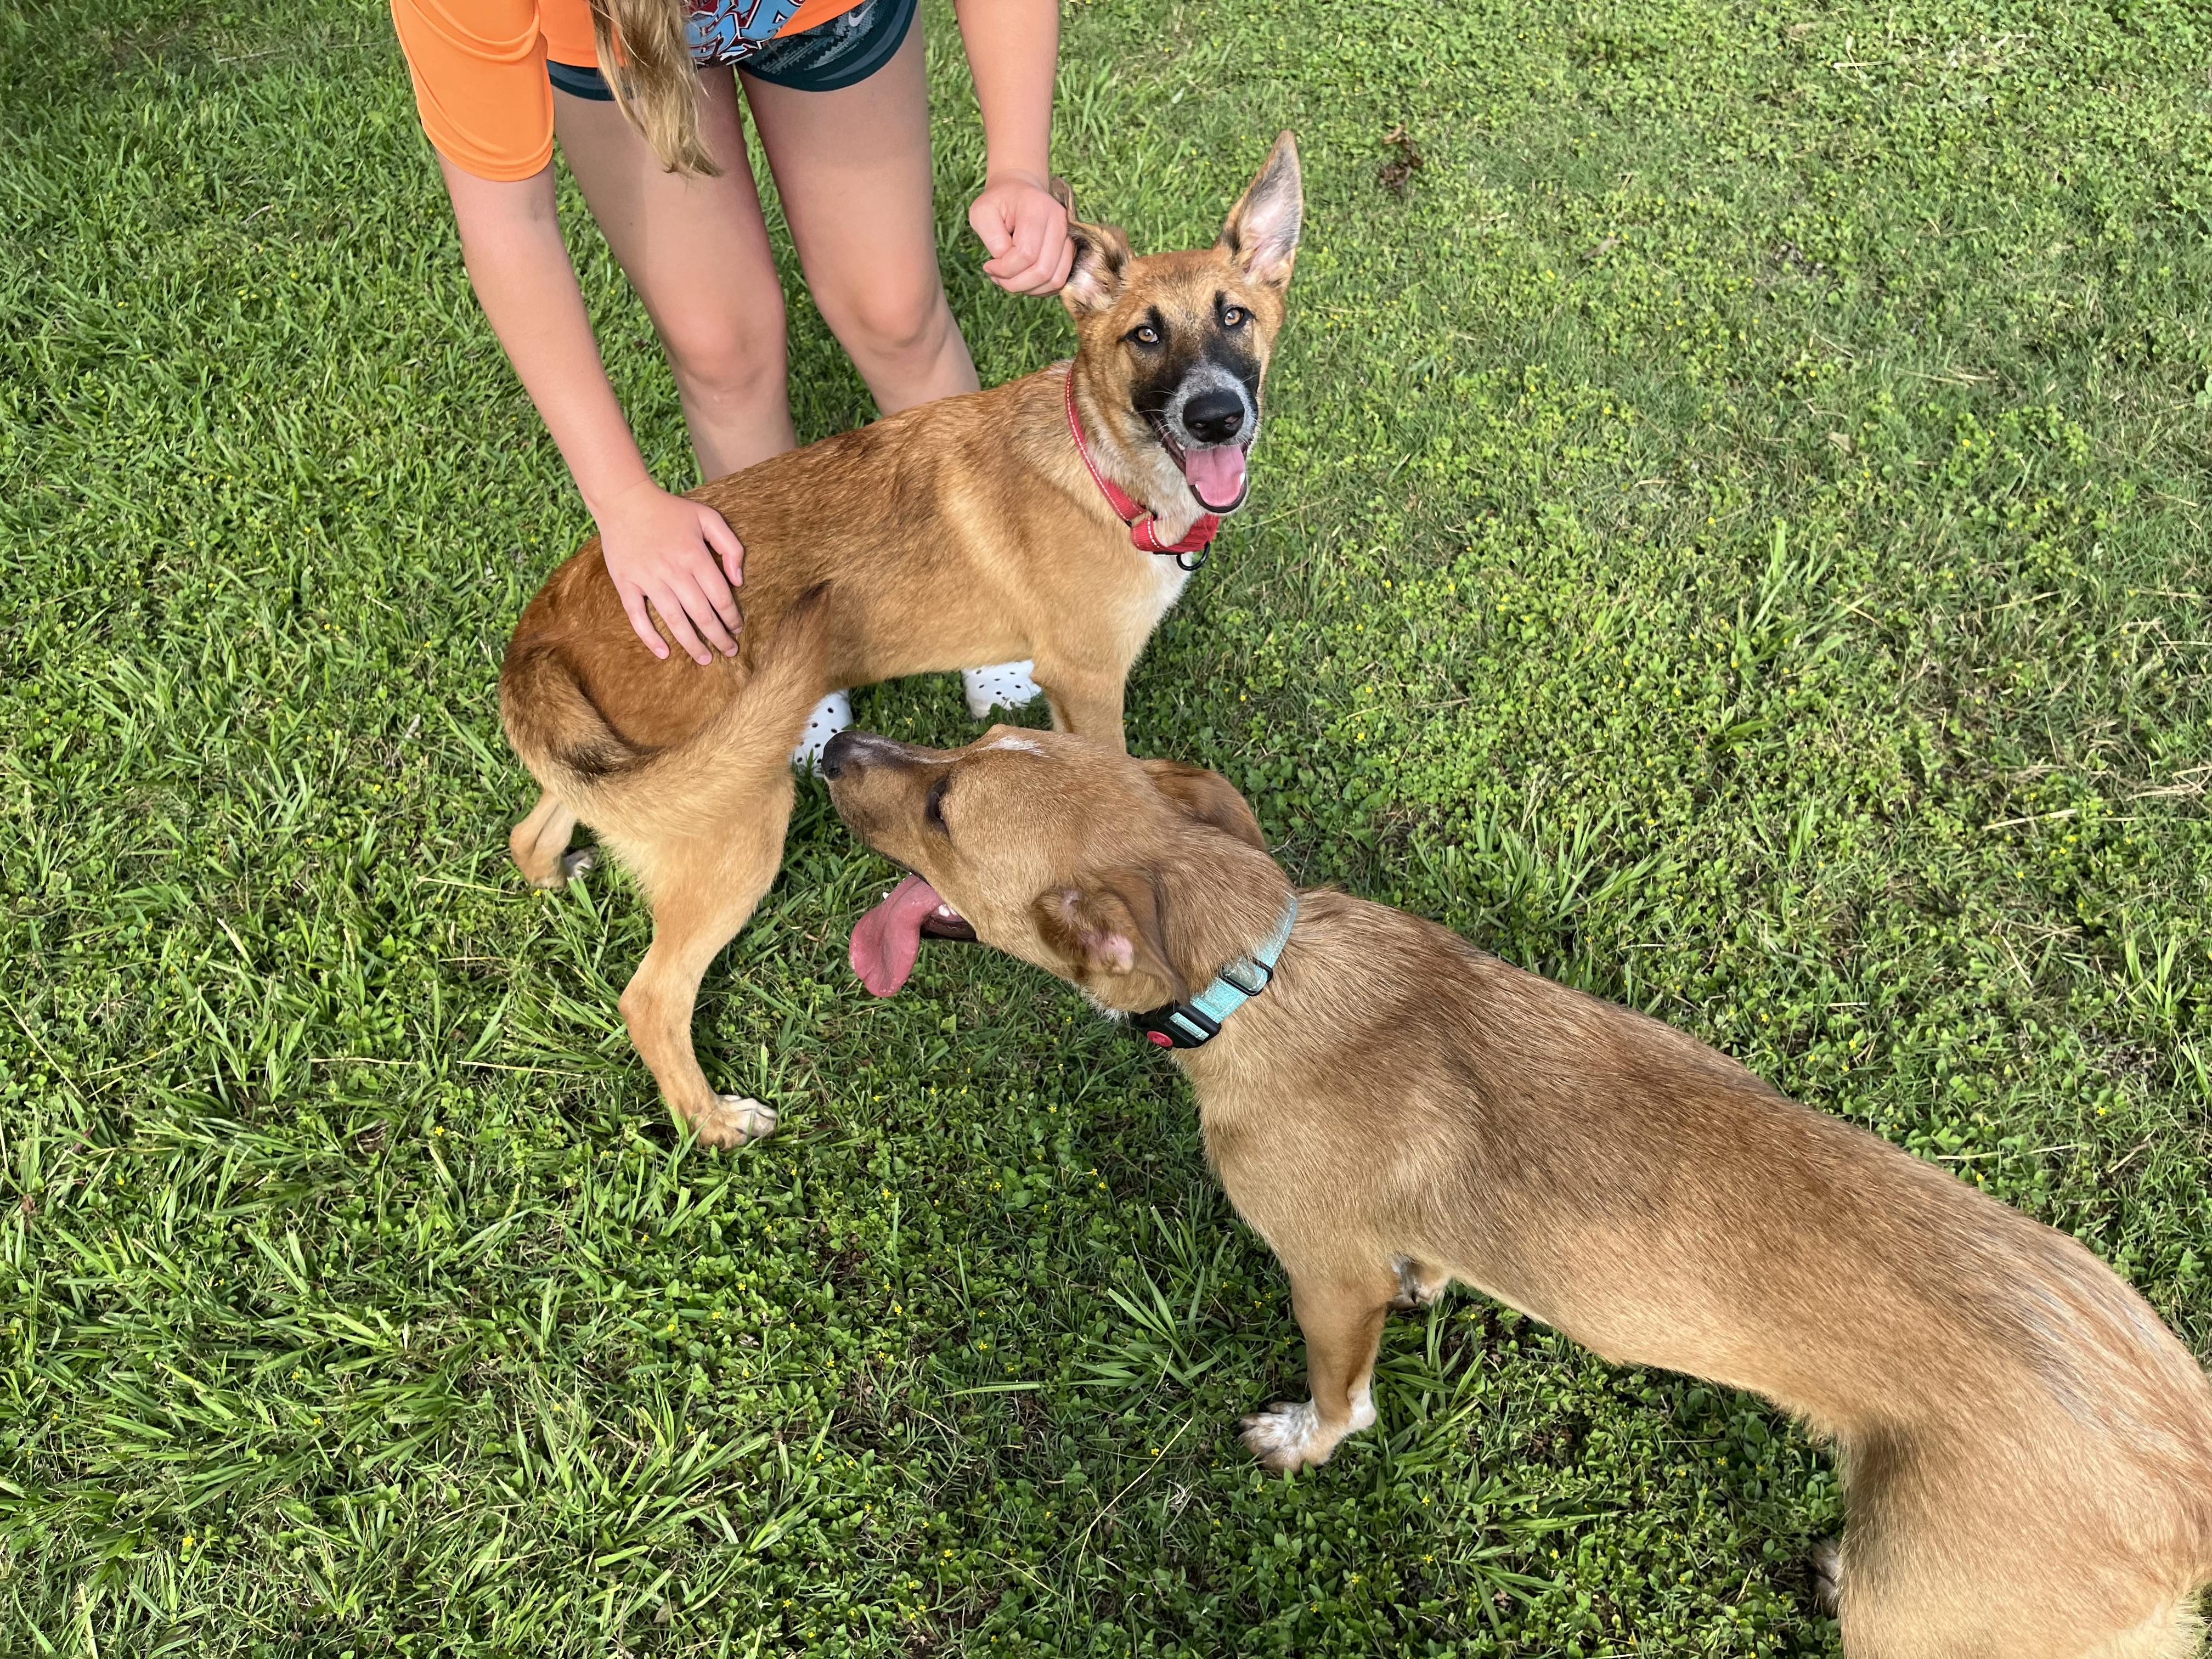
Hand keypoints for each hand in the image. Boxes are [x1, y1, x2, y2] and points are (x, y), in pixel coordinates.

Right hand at [596, 477, 744, 663]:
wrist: (625, 500)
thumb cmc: (670, 510)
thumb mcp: (708, 517)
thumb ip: (730, 546)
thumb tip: (738, 580)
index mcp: (695, 556)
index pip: (720, 597)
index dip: (732, 617)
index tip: (738, 629)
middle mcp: (673, 571)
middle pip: (702, 614)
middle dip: (719, 637)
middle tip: (729, 651)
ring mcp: (648, 579)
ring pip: (674, 620)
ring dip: (692, 644)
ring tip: (705, 659)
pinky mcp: (626, 584)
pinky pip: (637, 617)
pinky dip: (650, 637)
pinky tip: (664, 653)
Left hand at [968, 171, 1074, 295]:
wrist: (1019, 191)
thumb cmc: (998, 203)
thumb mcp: (981, 213)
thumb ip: (992, 239)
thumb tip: (1006, 262)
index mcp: (1037, 208)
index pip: (1026, 254)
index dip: (1005, 269)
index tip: (988, 266)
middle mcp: (1059, 221)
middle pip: (1043, 270)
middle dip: (1016, 283)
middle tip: (997, 278)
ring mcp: (1069, 235)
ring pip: (1055, 279)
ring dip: (1029, 288)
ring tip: (1009, 280)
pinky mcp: (1070, 249)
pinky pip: (1060, 280)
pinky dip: (1040, 288)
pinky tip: (1023, 280)